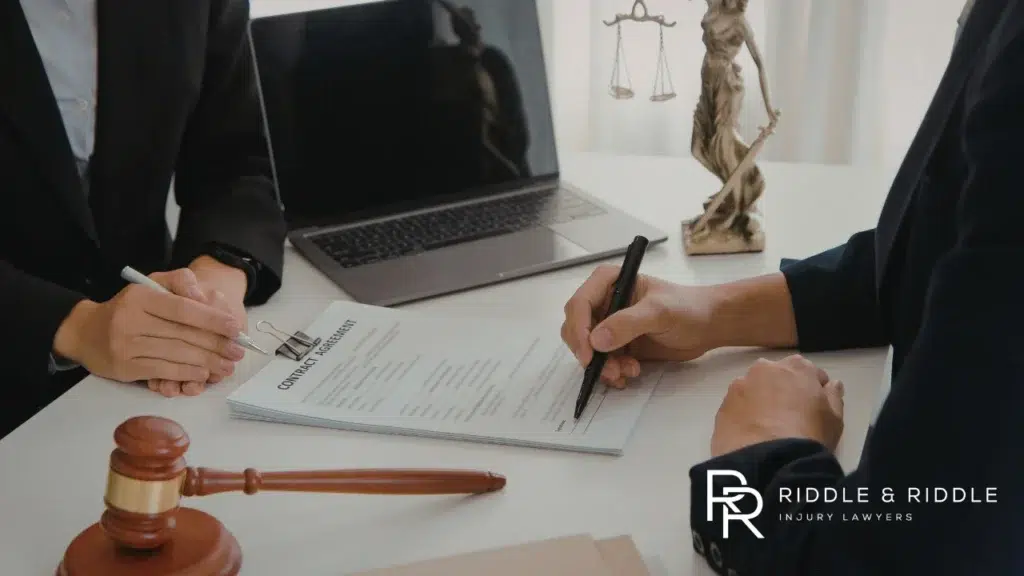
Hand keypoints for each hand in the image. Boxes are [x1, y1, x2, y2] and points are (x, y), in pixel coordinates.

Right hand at [53, 269, 245, 385]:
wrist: (85, 331)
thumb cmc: (128, 307)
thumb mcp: (151, 283)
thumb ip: (180, 282)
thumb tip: (203, 297)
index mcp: (141, 297)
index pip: (183, 309)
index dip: (212, 320)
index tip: (234, 328)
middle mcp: (131, 320)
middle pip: (183, 334)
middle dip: (215, 345)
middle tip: (237, 352)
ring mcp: (126, 346)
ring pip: (176, 355)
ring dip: (207, 363)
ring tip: (227, 366)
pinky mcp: (125, 368)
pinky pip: (163, 371)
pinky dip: (187, 374)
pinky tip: (204, 374)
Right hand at [561, 265, 717, 387]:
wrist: (709, 326)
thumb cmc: (688, 308)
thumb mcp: (659, 312)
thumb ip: (627, 323)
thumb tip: (596, 341)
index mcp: (608, 282)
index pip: (579, 305)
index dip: (579, 330)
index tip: (589, 355)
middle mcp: (603, 302)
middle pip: (576, 329)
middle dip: (589, 353)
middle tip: (610, 370)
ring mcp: (609, 324)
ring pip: (587, 350)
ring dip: (602, 366)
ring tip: (626, 373)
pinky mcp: (618, 345)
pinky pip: (601, 362)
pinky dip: (611, 372)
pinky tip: (630, 374)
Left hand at [711, 354, 843, 456]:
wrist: (766, 460)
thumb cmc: (808, 435)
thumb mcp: (834, 419)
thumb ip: (834, 396)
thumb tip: (832, 385)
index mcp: (797, 367)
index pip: (810, 372)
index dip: (815, 390)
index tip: (815, 407)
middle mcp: (765, 369)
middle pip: (778, 377)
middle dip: (784, 390)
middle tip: (790, 417)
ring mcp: (739, 385)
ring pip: (754, 389)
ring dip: (760, 401)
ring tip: (767, 427)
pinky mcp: (723, 405)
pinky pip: (738, 406)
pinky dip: (744, 415)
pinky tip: (751, 434)